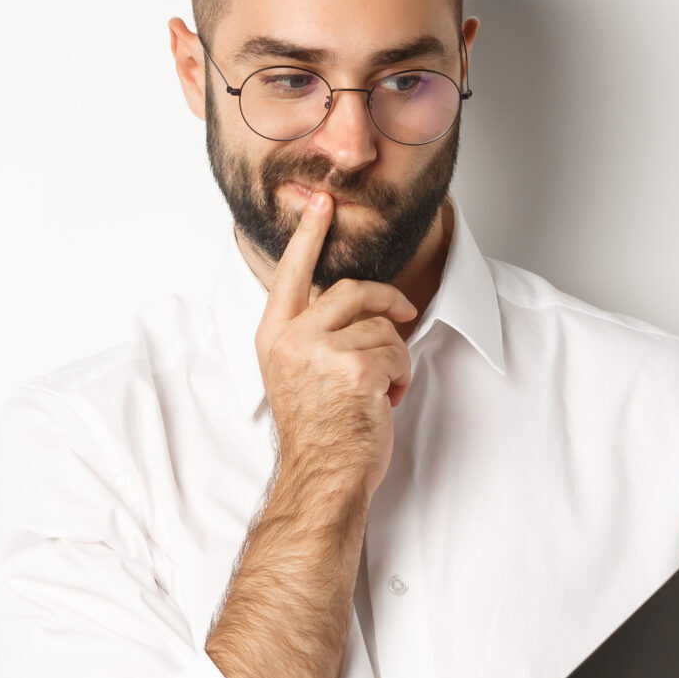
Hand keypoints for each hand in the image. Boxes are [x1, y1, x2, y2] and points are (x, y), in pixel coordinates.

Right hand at [254, 192, 416, 499]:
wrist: (322, 475)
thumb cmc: (317, 431)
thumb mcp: (297, 373)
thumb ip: (312, 334)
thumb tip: (352, 304)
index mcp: (274, 335)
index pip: (292, 273)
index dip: (309, 234)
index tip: (321, 202)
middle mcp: (293, 338)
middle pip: (352, 290)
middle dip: (388, 300)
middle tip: (405, 311)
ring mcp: (322, 353)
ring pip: (381, 326)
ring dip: (394, 355)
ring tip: (382, 387)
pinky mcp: (354, 370)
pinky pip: (396, 352)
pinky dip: (401, 376)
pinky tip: (387, 400)